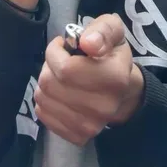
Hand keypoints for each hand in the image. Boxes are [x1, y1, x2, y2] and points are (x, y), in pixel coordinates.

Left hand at [34, 14, 144, 145]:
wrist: (123, 90)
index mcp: (114, 77)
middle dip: (49, 66)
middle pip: (50, 83)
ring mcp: (91, 126)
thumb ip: (101, 30)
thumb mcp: (111, 29)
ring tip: (60, 75)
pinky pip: (43, 115)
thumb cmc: (111, 53)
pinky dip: (45, 100)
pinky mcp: (79, 137)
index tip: (63, 45)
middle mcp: (104, 106)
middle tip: (61, 60)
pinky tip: (59, 92)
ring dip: (46, 82)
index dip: (55, 51)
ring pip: (43, 99)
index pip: (65, 68)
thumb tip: (87, 43)